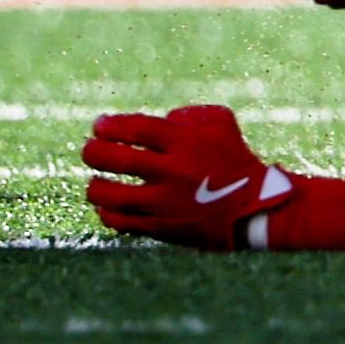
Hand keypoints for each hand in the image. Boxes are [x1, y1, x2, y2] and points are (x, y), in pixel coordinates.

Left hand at [82, 104, 295, 251]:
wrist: (255, 208)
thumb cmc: (236, 160)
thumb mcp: (222, 123)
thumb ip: (188, 114)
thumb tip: (159, 122)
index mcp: (185, 143)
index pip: (135, 129)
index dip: (110, 125)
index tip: (99, 125)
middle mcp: (172, 172)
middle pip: (117, 159)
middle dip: (94, 152)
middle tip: (89, 149)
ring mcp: (165, 203)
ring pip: (112, 196)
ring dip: (95, 187)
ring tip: (95, 181)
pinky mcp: (162, 229)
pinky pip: (123, 223)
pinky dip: (108, 213)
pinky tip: (107, 206)